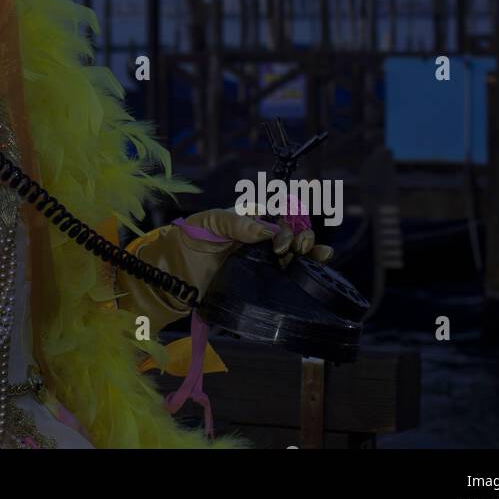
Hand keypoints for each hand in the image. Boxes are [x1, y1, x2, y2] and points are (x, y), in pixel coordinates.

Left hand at [181, 208, 333, 266]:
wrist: (179, 272)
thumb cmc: (194, 239)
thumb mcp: (212, 222)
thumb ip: (238, 223)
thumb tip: (269, 230)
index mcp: (253, 220)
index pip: (281, 216)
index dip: (289, 223)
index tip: (281, 238)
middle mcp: (263, 239)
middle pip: (294, 235)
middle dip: (303, 238)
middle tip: (296, 248)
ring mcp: (265, 261)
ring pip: (296, 255)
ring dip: (312, 253)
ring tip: (319, 256)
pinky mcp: (264, 282)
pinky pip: (288, 275)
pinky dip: (306, 271)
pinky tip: (318, 271)